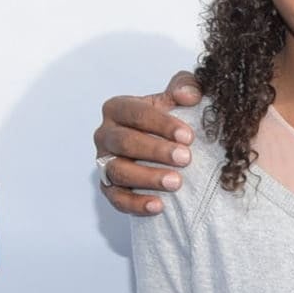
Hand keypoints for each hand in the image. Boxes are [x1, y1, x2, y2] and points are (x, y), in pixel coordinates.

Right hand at [96, 69, 200, 216]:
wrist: (162, 150)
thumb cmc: (168, 120)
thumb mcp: (176, 98)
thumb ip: (185, 86)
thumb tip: (189, 95)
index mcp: (117, 109)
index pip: (135, 113)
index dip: (161, 124)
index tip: (188, 135)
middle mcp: (105, 135)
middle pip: (125, 142)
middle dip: (156, 150)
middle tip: (185, 158)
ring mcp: (104, 163)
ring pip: (118, 171)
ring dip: (147, 177)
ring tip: (176, 183)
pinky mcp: (108, 188)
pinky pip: (117, 198)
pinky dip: (136, 204)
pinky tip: (158, 206)